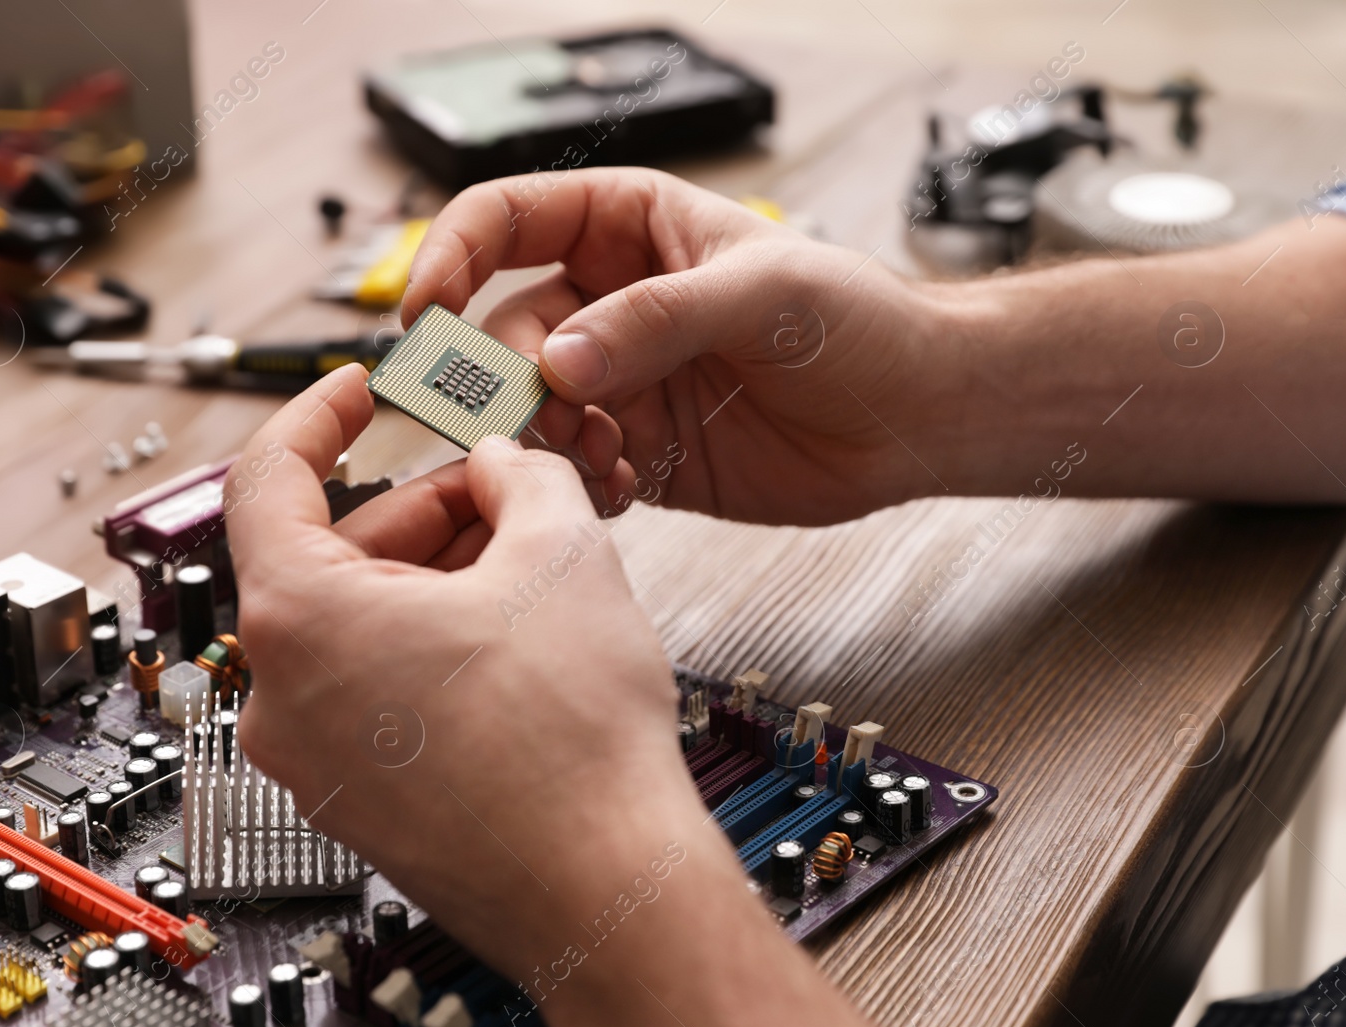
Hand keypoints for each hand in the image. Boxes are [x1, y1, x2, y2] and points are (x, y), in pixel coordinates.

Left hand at [225, 365, 907, 1026]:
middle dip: (420, 509)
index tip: (355, 390)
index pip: (268, 478)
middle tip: (501, 488)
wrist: (608, 890)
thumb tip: (503, 465)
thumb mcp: (561, 549)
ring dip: (433, 579)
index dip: (319, 414)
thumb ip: (520, 471)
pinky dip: (429, 646)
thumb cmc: (572, 746)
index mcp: (297, 621)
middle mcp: (282, 698)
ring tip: (526, 566)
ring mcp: (314, 762)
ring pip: (358, 628)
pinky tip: (513, 640)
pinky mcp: (359, 803)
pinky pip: (374, 693)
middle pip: (330, 557)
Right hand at [404, 167, 943, 525]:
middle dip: (503, 377)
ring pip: (530, 409)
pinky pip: (570, 469)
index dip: (453, 258)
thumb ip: (657, 320)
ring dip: (543, 439)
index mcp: (630, 228)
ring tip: (600, 455)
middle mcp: (613, 304)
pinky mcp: (639, 452)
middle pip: (505, 331)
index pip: (508, 221)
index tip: (427, 312)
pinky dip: (573, 485)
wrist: (917, 416)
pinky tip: (617, 486)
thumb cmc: (862, 323)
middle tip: (528, 416)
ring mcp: (623, 380)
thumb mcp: (763, 294)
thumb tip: (560, 359)